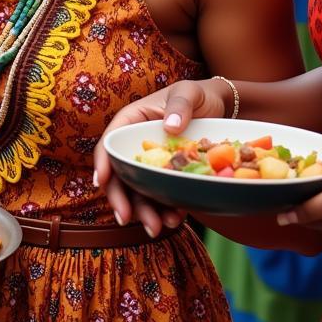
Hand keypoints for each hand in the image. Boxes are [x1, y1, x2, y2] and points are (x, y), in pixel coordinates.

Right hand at [93, 78, 230, 235]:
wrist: (220, 109)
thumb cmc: (197, 95)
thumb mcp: (188, 93)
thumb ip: (180, 106)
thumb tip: (170, 127)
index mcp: (132, 121)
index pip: (110, 142)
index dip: (103, 162)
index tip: (101, 182)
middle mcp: (136, 145)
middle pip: (119, 174)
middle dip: (120, 198)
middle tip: (125, 218)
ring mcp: (151, 164)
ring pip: (138, 192)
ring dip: (143, 212)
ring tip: (157, 228)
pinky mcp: (167, 178)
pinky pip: (160, 198)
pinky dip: (165, 211)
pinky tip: (175, 220)